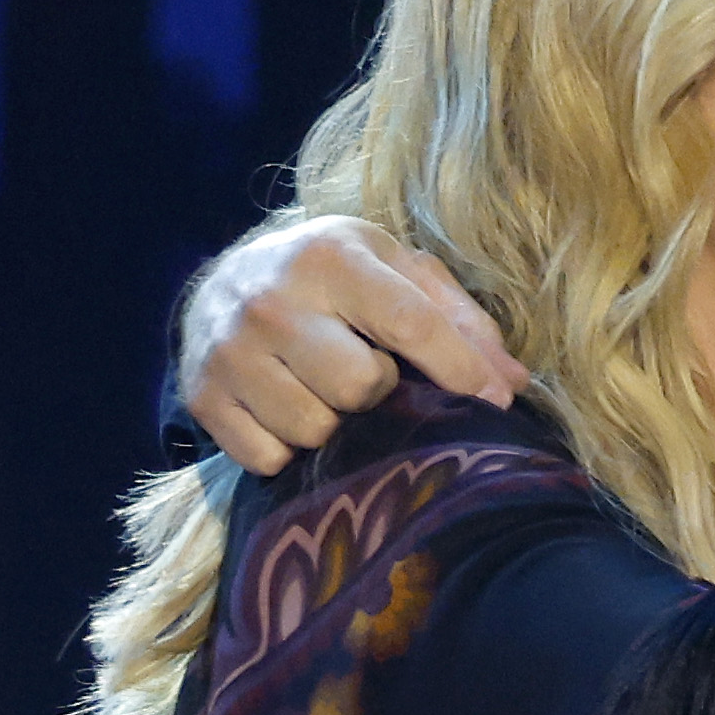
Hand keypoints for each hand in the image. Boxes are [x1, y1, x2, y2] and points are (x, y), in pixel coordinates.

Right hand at [175, 215, 525, 474]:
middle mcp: (272, 298)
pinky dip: (286, 450)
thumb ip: (456, 318)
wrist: (223, 286)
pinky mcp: (202, 396)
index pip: (410, 323)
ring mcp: (229, 350)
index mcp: (329, 255)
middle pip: (359, 387)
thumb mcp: (391, 271)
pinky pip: (269, 458)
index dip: (460, 371)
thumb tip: (512, 383)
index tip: (493, 405)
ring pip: (313, 429)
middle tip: (364, 373)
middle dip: (376, 391)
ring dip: (332, 424)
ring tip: (322, 391)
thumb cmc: (329, 280)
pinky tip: (285, 413)